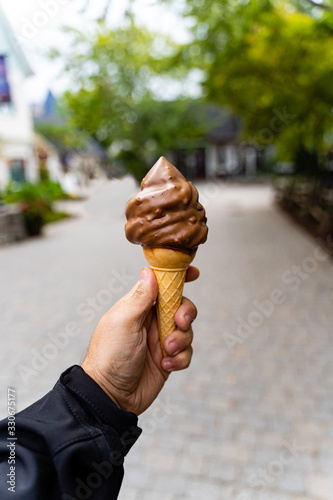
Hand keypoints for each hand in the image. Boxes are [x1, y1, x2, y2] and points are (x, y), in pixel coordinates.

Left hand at [81, 266, 198, 414]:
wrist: (110, 396)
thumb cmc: (109, 356)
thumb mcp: (123, 322)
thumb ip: (140, 298)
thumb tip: (149, 272)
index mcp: (137, 306)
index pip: (160, 285)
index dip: (177, 277)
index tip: (194, 274)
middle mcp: (150, 321)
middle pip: (180, 306)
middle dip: (185, 312)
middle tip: (180, 321)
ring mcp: (159, 340)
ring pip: (186, 330)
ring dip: (181, 339)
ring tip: (166, 351)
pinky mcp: (167, 360)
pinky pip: (186, 353)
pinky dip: (180, 358)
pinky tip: (166, 365)